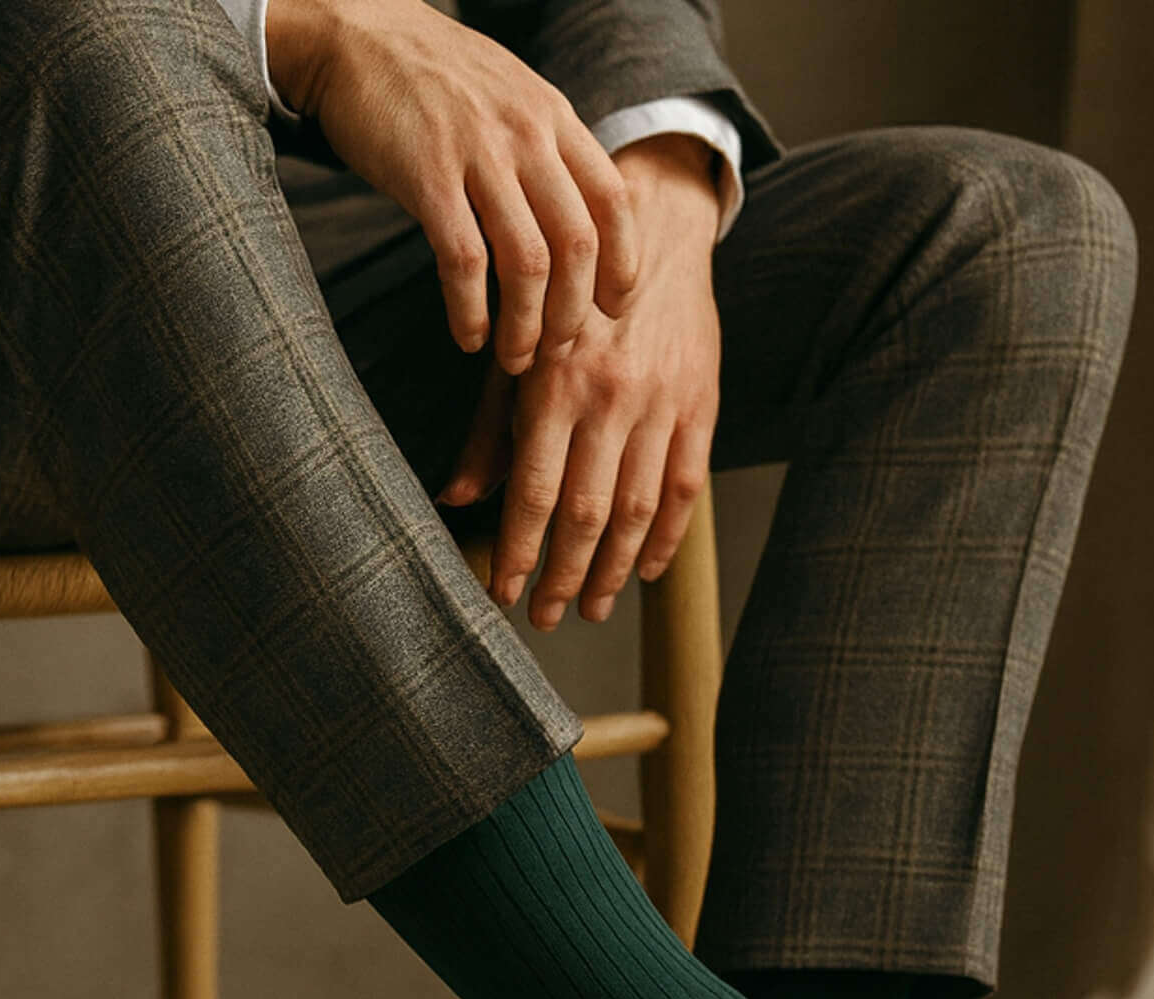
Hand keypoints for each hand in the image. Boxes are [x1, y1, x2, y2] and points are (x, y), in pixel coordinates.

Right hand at [265, 0, 638, 372]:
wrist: (356, 34)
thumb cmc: (433, 80)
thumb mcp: (510, 97)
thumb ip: (547, 152)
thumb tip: (576, 226)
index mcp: (554, 118)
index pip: (613, 203)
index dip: (621, 267)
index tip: (612, 310)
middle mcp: (526, 134)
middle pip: (576, 245)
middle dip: (571, 315)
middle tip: (555, 351)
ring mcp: (478, 154)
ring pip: (527, 263)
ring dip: (524, 326)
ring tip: (513, 357)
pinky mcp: (426, 177)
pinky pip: (464, 263)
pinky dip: (470, 312)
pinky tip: (467, 336)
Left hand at [439, 134, 720, 629]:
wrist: (654, 226)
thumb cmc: (568, 296)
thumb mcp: (519, 352)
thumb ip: (490, 429)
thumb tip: (454, 499)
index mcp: (555, 385)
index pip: (533, 493)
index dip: (518, 554)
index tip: (503, 593)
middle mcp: (610, 399)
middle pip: (585, 515)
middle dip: (561, 576)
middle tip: (544, 617)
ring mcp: (661, 406)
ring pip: (637, 513)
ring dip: (611, 572)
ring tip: (589, 607)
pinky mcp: (700, 406)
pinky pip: (685, 490)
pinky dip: (666, 540)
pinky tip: (645, 573)